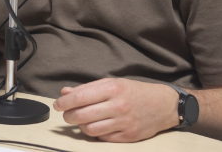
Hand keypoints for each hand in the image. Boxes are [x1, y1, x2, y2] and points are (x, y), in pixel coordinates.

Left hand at [52, 78, 179, 141]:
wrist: (164, 105)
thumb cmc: (135, 92)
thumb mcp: (112, 83)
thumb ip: (88, 88)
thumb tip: (65, 93)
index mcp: (113, 88)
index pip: (80, 97)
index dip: (64, 102)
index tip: (57, 104)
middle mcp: (118, 106)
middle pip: (82, 115)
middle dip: (69, 116)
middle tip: (66, 114)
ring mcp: (124, 122)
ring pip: (90, 129)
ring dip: (80, 126)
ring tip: (81, 120)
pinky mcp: (128, 136)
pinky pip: (102, 138)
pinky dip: (95, 133)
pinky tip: (96, 126)